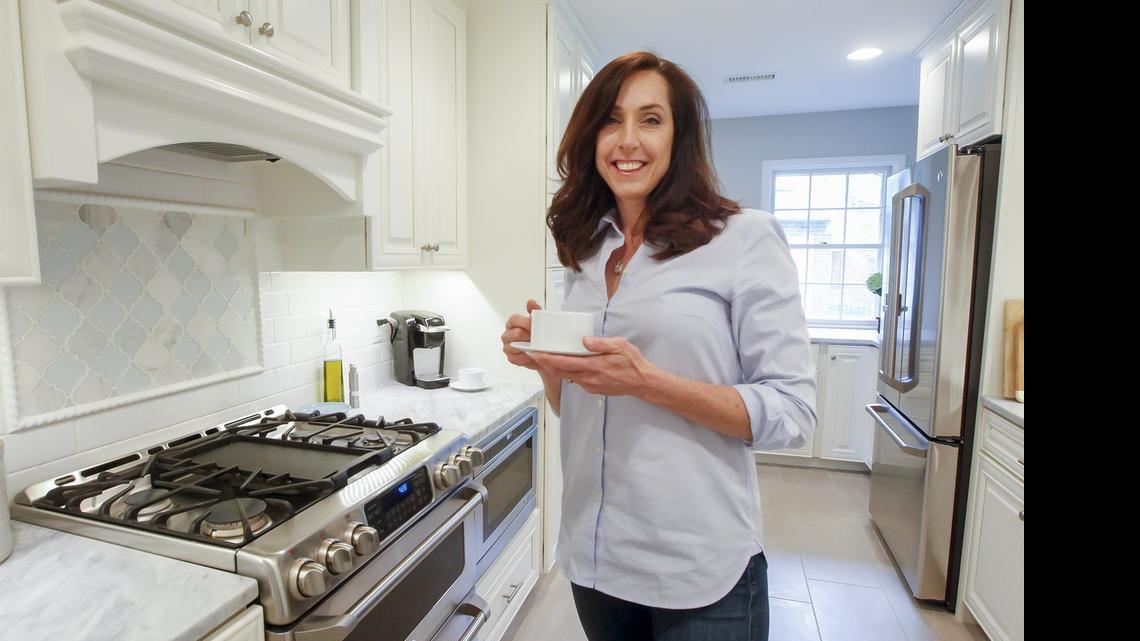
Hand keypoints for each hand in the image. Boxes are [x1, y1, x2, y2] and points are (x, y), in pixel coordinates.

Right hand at [502, 299, 543, 370]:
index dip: (525, 323)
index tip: (534, 326)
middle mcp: (508, 334)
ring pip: (514, 346)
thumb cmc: (538, 334)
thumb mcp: (538, 320)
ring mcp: (508, 346)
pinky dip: (525, 357)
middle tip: (537, 337)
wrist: (543, 351)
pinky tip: (532, 354)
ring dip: (527, 347)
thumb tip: (531, 302)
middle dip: (528, 336)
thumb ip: (535, 311)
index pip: (514, 319)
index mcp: (513, 323)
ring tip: (536, 346)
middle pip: (515, 333)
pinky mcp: (511, 357)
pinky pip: (516, 357)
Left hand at [530, 336, 656, 396]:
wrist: (641, 382)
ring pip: (567, 376)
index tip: (536, 353)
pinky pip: (576, 380)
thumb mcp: (620, 346)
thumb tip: (585, 340)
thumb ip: (601, 343)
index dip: (547, 358)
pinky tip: (566, 365)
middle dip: (546, 363)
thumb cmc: (632, 363)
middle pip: (560, 371)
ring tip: (546, 358)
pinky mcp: (592, 389)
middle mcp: (589, 378)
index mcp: (594, 366)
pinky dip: (567, 373)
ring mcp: (590, 385)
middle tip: (534, 353)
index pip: (564, 362)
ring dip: (555, 368)